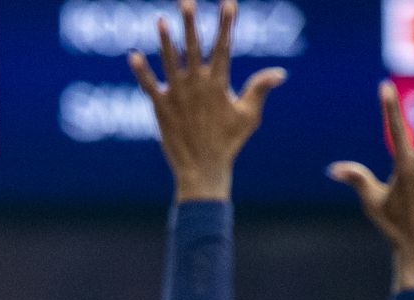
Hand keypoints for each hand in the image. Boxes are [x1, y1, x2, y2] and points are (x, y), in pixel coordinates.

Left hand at [129, 0, 285, 201]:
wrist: (202, 169)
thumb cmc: (228, 143)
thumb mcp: (249, 116)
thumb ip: (259, 90)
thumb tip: (280, 73)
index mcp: (218, 84)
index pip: (223, 47)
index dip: (226, 24)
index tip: (228, 3)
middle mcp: (196, 85)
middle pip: (193, 46)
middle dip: (190, 22)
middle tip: (186, 1)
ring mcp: (177, 95)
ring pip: (169, 61)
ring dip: (165, 40)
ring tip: (161, 19)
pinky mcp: (160, 107)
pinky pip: (148, 85)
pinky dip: (140, 71)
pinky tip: (133, 54)